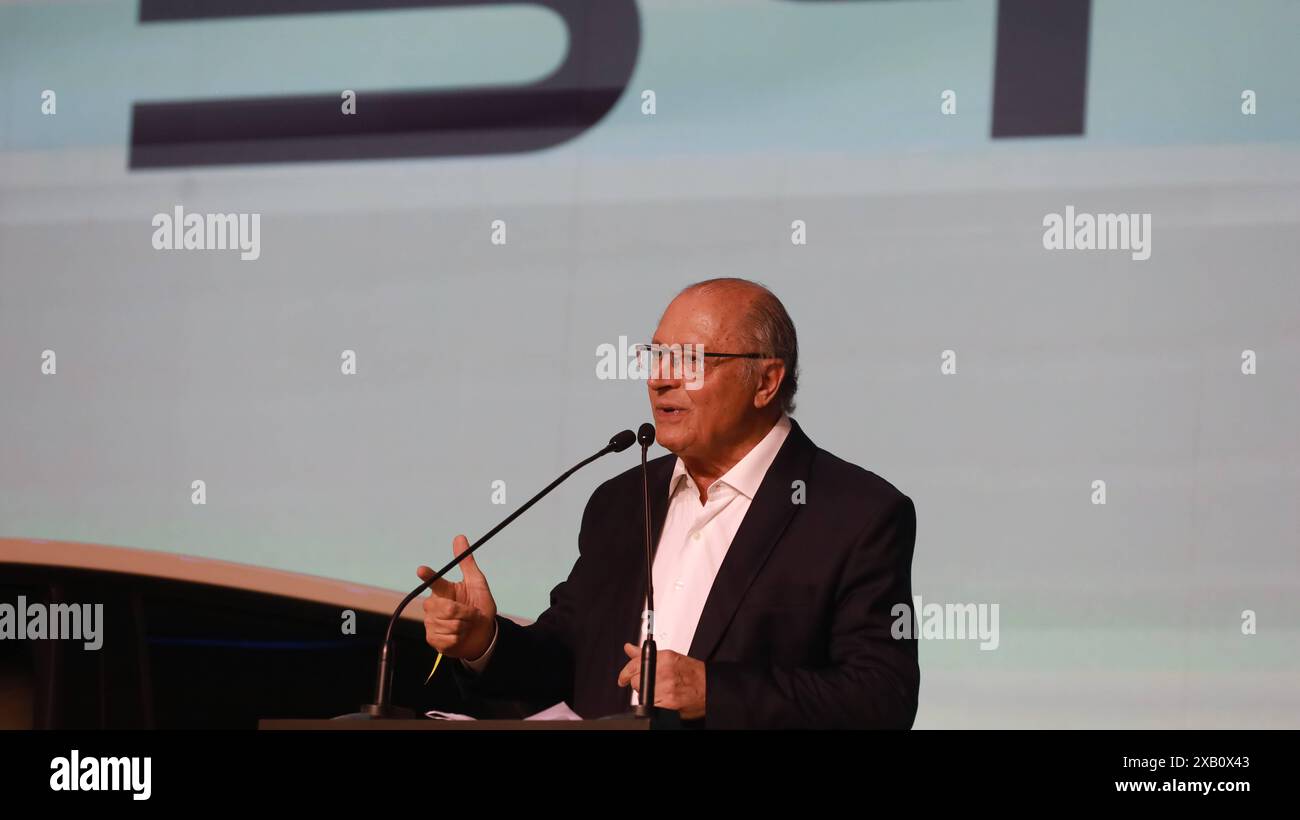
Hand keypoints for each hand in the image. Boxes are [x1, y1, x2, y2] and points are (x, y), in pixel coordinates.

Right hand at [417, 534, 497, 658]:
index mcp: (443, 590)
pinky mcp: (432, 638)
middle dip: (465, 612)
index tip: (421, 570)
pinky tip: (460, 636)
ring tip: (465, 625)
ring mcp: (431, 622)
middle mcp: (433, 605)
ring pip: (448, 623)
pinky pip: (448, 637)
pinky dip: (459, 637)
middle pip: (446, 608)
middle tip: (471, 614)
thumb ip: (467, 562)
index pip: (433, 580)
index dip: (427, 575)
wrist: (483, 633)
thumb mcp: (477, 583)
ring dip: (464, 625)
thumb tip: (459, 537)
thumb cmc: (479, 606)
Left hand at [617, 642, 706, 719]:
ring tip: (662, 693)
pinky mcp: (669, 703)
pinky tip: (665, 701)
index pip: (634, 664)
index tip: (623, 679)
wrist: (710, 688)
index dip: (625, 673)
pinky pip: (650, 705)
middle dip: (640, 685)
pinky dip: (655, 705)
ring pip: (642, 694)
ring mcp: (667, 687)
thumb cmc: (694, 674)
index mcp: (665, 657)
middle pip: (636, 681)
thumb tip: (629, 648)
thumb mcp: (671, 658)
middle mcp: (665, 670)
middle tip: (652, 686)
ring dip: (648, 696)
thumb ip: (645, 655)